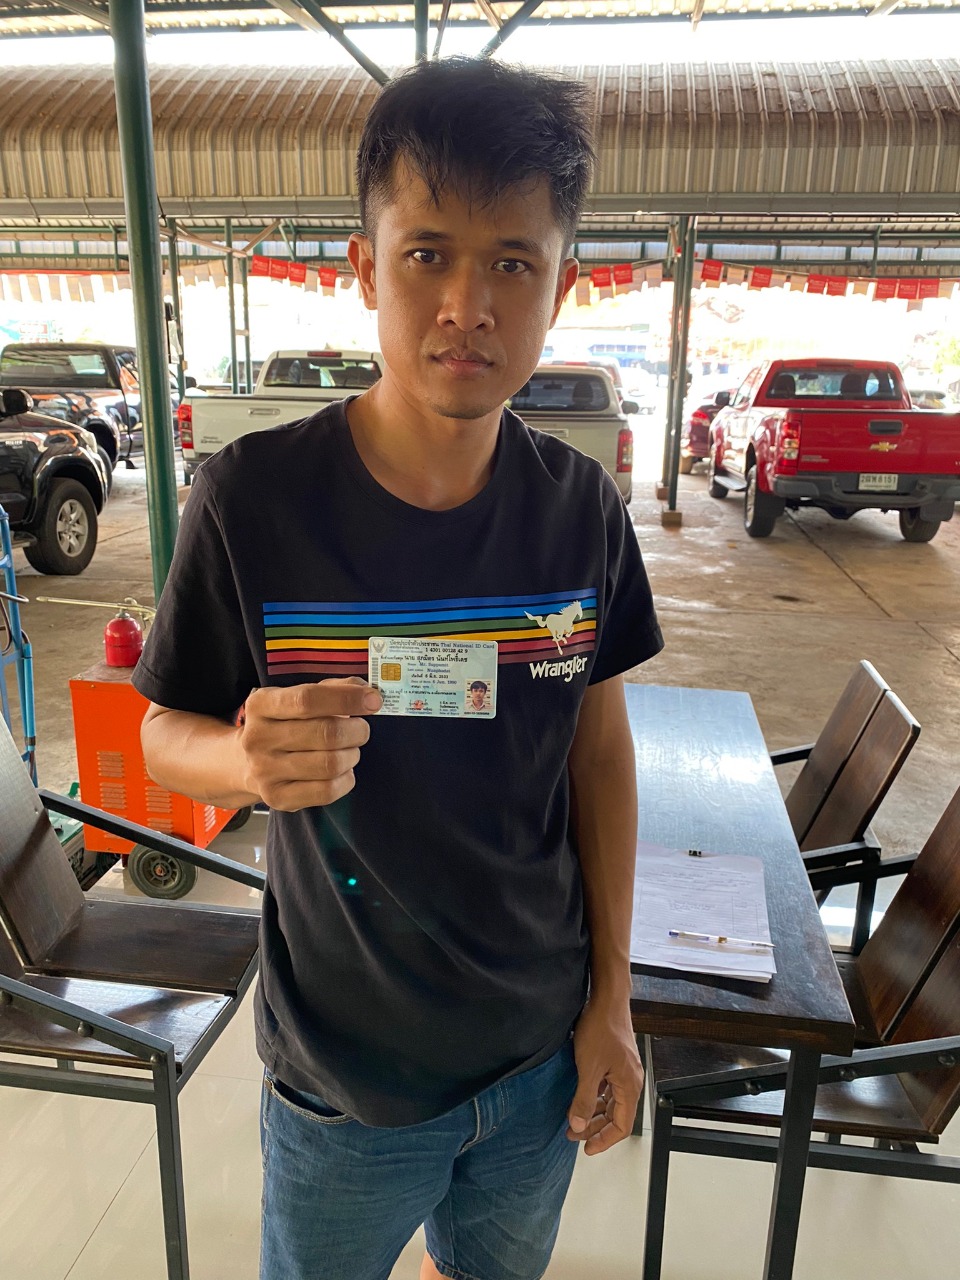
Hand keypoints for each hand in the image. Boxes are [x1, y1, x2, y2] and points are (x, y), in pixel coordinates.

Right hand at [239, 677, 381, 810]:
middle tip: (361, 729)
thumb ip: (331, 689)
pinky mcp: (277, 798)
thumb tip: (367, 692)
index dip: (346, 698)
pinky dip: (346, 779)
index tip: (373, 700)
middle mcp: (257, 738)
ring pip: (330, 764)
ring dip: (352, 755)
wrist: (245, 762)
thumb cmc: (283, 724)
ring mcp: (265, 771)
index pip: (308, 699)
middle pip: (325, 734)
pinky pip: (328, 791)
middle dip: (356, 730)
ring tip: (350, 749)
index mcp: (260, 705)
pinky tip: (342, 771)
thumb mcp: (296, 696)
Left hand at [566, 994, 642, 1155]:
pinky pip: (607, 1088)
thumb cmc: (601, 1029)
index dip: (604, 1140)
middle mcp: (630, 1081)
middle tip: (573, 1134)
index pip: (622, 1126)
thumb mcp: (588, 1068)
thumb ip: (584, 1099)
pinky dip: (595, 1097)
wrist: (606, 998)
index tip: (586, 1148)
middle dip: (595, 1128)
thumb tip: (578, 1126)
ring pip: (611, 1102)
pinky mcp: (615, 1060)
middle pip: (617, 1115)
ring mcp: (623, 1070)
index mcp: (629, 1086)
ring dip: (594, 1112)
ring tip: (573, 1119)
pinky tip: (580, 1097)